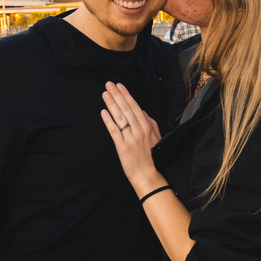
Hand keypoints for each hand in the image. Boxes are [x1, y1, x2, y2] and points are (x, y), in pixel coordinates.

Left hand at [101, 81, 163, 196]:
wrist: (149, 175)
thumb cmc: (153, 158)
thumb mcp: (156, 138)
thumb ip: (150, 123)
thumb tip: (142, 111)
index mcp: (147, 127)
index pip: (135, 107)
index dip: (126, 95)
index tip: (119, 86)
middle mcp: (139, 130)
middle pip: (126, 109)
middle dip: (117, 95)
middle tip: (109, 84)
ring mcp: (130, 138)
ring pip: (120, 117)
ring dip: (112, 104)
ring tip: (105, 94)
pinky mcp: (122, 147)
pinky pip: (114, 131)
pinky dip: (109, 121)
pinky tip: (103, 112)